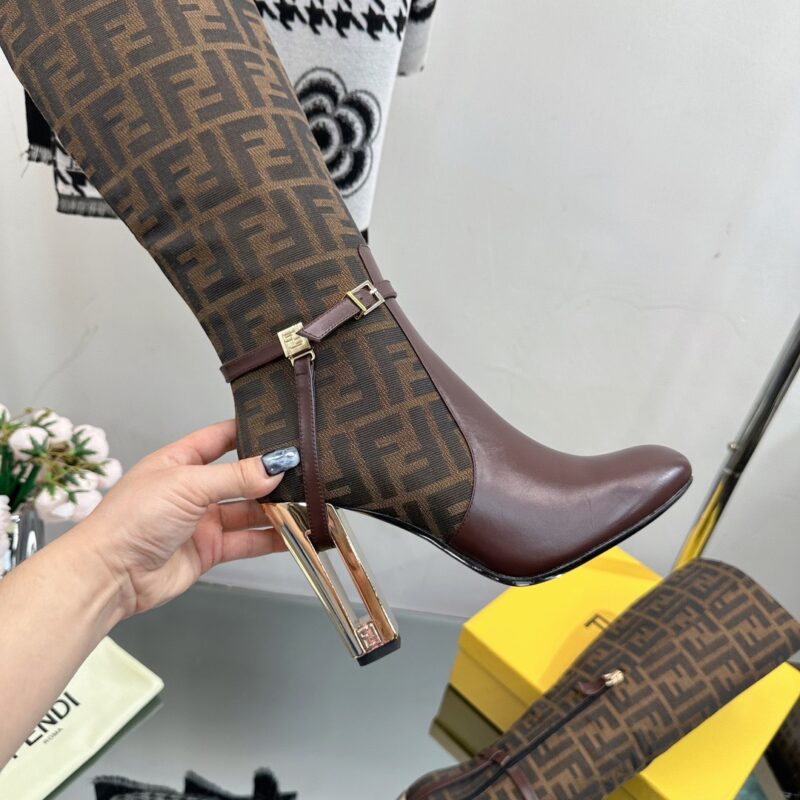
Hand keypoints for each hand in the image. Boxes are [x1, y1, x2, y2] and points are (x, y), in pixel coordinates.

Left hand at [70, 420, 285, 617]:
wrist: (110, 576)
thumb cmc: (134, 518)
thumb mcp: (188, 485)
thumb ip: (235, 476)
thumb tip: (276, 465)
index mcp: (181, 461)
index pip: (221, 438)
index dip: (250, 431)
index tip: (284, 428)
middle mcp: (194, 489)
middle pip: (241, 477)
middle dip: (270, 475)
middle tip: (306, 471)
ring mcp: (203, 521)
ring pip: (248, 510)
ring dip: (275, 508)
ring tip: (308, 503)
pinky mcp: (210, 550)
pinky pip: (247, 541)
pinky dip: (271, 539)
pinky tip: (295, 534)